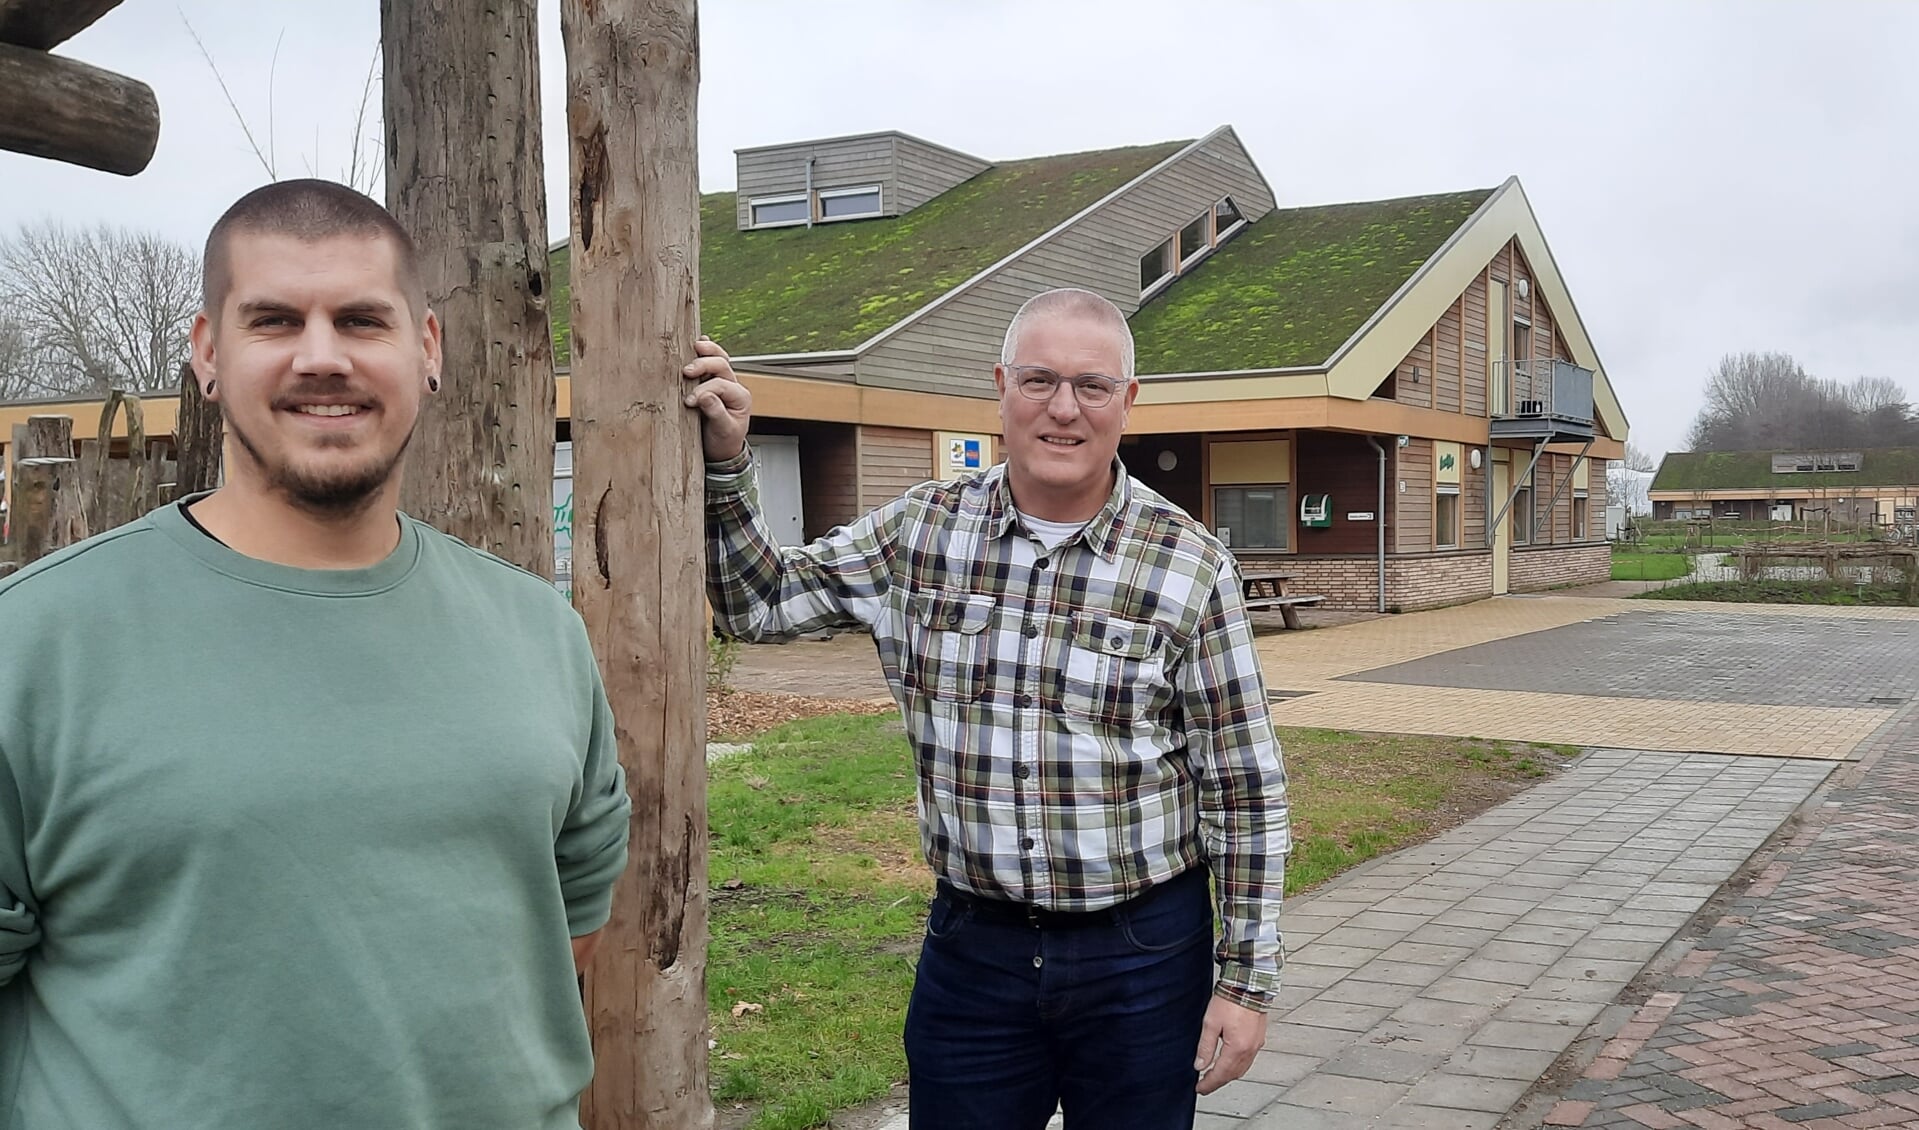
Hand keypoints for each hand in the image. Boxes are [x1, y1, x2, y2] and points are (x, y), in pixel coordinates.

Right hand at [682, 337, 751, 460]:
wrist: (721, 448)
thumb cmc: (724, 440)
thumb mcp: (723, 431)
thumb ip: (716, 413)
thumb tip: (705, 396)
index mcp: (741, 397)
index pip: (721, 385)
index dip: (704, 390)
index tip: (689, 401)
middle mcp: (734, 386)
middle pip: (722, 365)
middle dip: (704, 365)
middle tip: (686, 372)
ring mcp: (723, 382)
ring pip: (719, 358)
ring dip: (707, 351)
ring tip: (695, 346)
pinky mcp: (710, 381)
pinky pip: (711, 361)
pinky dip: (705, 352)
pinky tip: (698, 343)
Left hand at [1194, 995, 1266, 1094]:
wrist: (1248, 986)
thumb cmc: (1229, 1001)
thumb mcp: (1210, 1023)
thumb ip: (1205, 1047)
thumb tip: (1199, 1065)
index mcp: (1237, 1048)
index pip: (1220, 1074)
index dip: (1209, 1084)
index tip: (1200, 1089)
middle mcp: (1249, 1050)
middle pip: (1233, 1075)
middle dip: (1218, 1082)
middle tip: (1205, 1085)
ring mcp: (1256, 1045)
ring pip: (1242, 1069)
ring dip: (1228, 1075)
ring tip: (1215, 1076)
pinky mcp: (1258, 1038)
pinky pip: (1248, 1060)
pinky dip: (1237, 1066)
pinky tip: (1230, 1062)